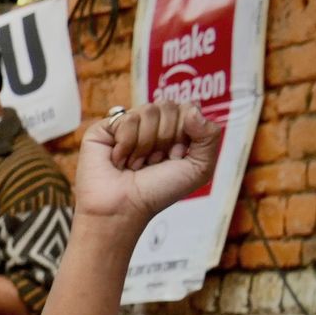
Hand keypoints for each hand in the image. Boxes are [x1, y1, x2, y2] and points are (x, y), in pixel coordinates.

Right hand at [73, 98, 220, 228]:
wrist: (124, 208)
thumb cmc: (158, 192)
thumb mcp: (199, 168)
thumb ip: (210, 136)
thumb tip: (192, 110)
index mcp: (175, 129)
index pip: (188, 108)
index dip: (185, 132)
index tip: (175, 157)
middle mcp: (152, 123)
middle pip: (169, 106)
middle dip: (165, 139)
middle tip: (154, 161)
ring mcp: (128, 124)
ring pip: (148, 110)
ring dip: (145, 145)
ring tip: (136, 163)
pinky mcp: (105, 127)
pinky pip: (127, 118)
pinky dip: (126, 144)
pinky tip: (120, 160)